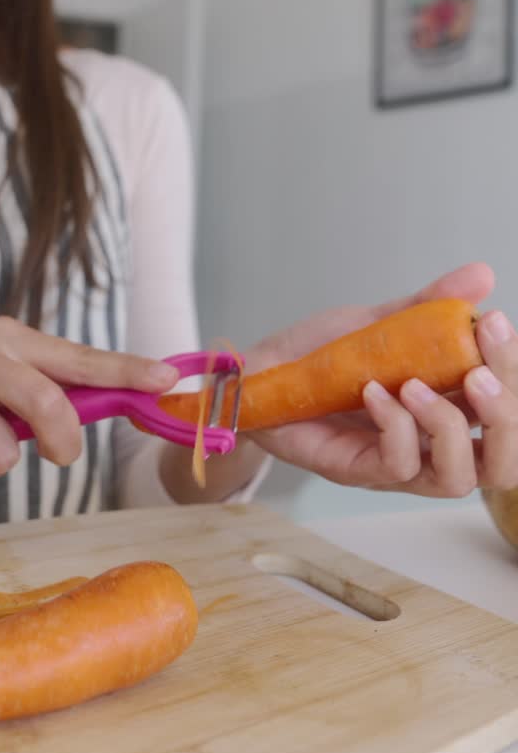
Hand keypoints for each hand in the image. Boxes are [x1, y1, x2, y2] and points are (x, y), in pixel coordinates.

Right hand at [0, 319, 178, 487]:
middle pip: (48, 404)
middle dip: (62, 443)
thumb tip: (124, 402)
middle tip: (60, 457)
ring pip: (3, 452)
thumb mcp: (4, 387)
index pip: (79, 358)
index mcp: (10, 338)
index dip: (125, 371)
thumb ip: (55, 393)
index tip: (167, 381)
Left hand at [244, 262, 517, 496]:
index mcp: (450, 408)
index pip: (509, 413)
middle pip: (502, 463)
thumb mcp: (379, 322)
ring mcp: (396, 464)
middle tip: (477, 374)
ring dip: (447, 426)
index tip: (494, 322)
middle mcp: (432, 445)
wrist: (259, 372)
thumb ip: (429, 306)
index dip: (512, 373)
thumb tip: (482, 274)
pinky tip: (373, 391)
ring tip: (415, 384)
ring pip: (456, 478)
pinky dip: (393, 425)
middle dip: (504, 417)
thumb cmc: (322, 356)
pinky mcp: (357, 470)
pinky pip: (395, 465)